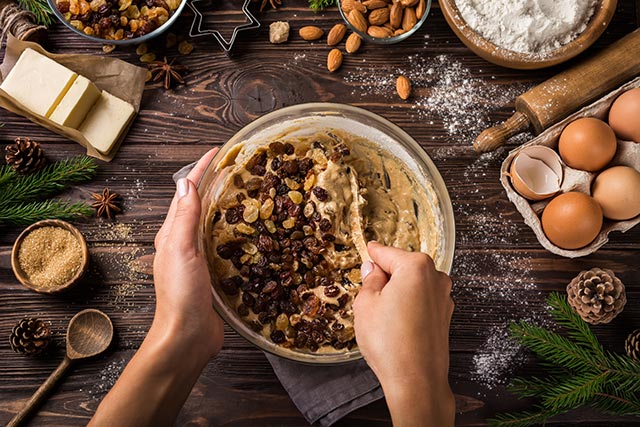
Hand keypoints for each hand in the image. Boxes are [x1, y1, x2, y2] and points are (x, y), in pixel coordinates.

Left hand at [90, 149, 223, 426]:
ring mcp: (199, 258)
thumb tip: (185, 181)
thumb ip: (184, 217)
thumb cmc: (181, 294)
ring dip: (228, 206)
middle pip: (200, 204)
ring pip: (214, 223)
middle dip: (217, 183)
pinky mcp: (214, 273)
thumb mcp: (181, 250)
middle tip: (240, 168)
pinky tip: (252, 232)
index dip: (202, 169)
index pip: (187, 192)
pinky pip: (226, 244)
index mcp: (173, 233)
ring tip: (249, 193)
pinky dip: (237, 231)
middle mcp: (184, 242)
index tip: (219, 151)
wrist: (187, 336)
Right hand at [354, 241, 454, 425]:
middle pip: (403, 267)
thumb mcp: (366, 304)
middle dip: (386, 277)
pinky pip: (422, 301)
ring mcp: (444, 297)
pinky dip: (409, 306)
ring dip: (398, 293)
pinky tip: (396, 325)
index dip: (373, 255)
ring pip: (413, 285)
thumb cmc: (390, 343)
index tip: (367, 250)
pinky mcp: (445, 316)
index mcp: (416, 266)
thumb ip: (369, 280)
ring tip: (381, 316)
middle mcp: (435, 277)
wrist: (416, 380)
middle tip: (368, 294)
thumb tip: (372, 270)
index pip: (387, 253)